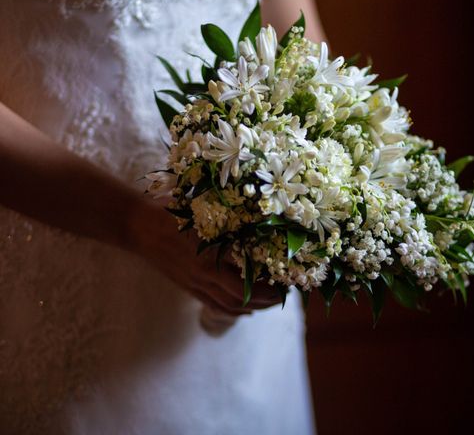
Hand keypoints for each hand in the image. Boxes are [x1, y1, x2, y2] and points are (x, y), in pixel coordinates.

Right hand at [129, 199, 280, 316]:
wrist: (138, 226)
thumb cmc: (173, 212)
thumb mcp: (205, 215)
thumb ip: (230, 225)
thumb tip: (263, 226)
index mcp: (209, 260)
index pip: (246, 285)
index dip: (268, 289)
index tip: (285, 282)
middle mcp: (202, 277)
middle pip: (241, 301)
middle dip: (266, 301)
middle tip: (284, 294)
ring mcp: (194, 285)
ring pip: (228, 307)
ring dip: (253, 308)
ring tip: (270, 302)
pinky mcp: (188, 287)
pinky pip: (214, 305)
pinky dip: (233, 310)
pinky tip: (246, 308)